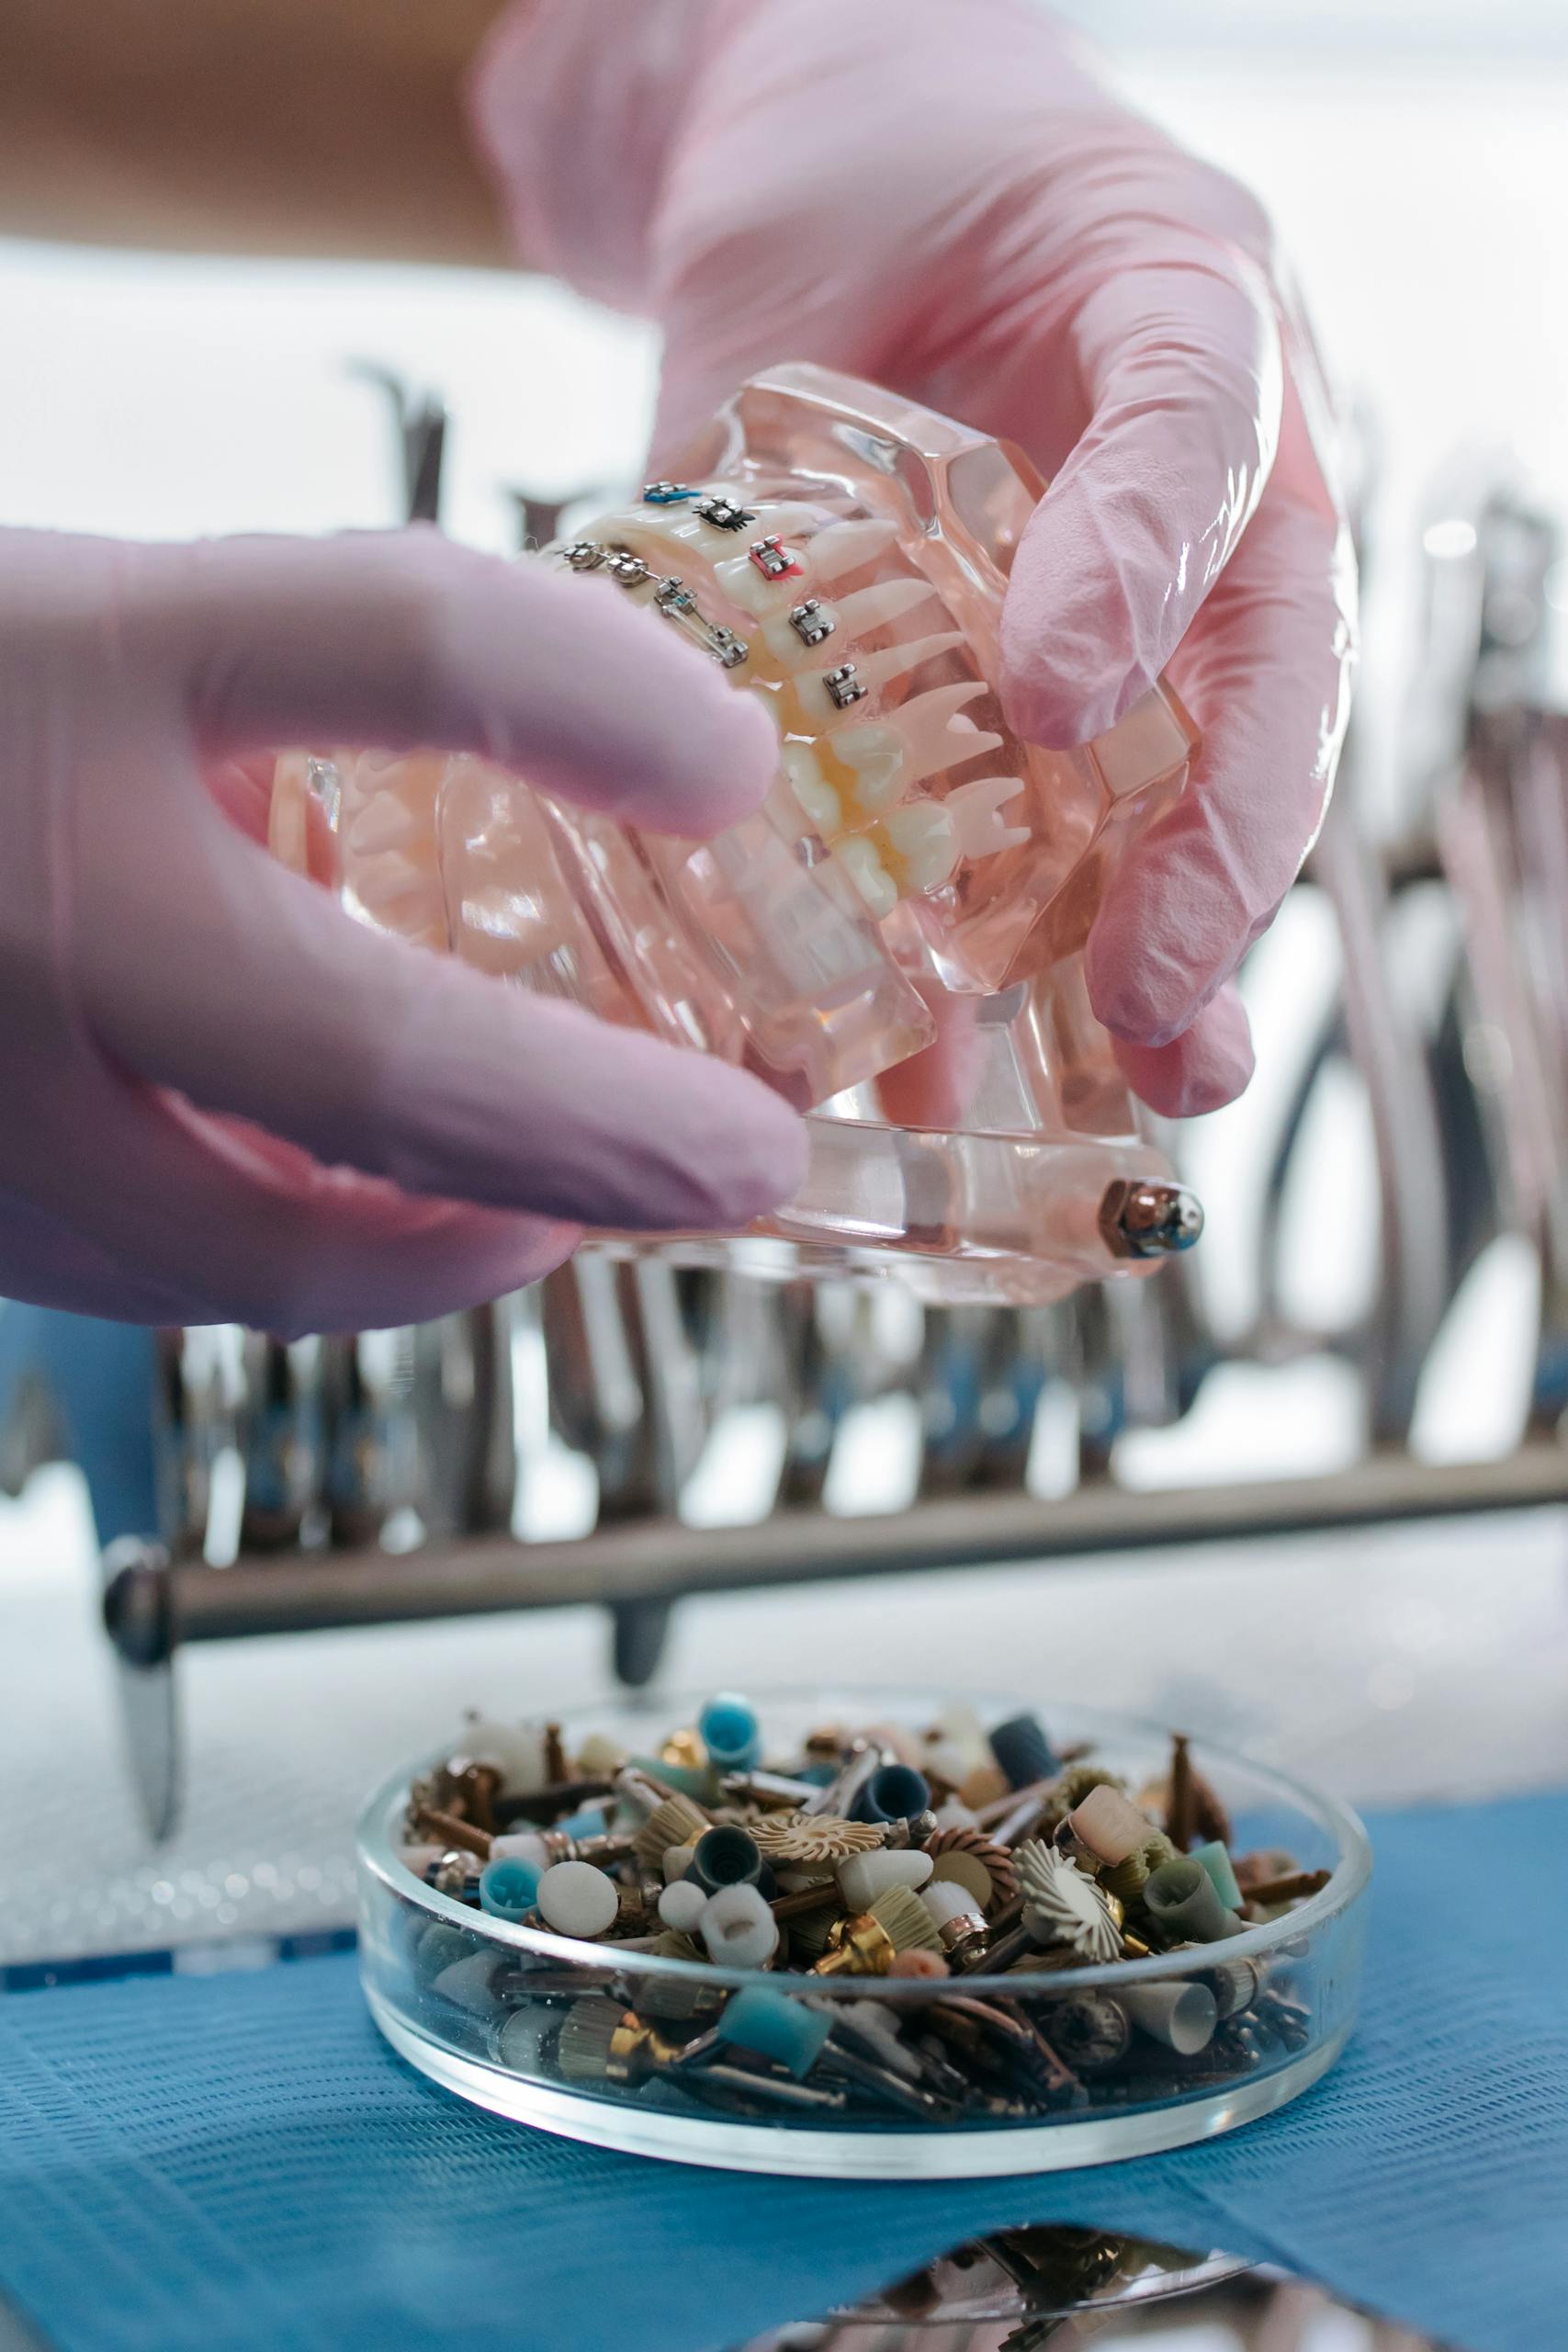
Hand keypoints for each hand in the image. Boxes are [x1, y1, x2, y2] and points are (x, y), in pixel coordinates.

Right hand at [0, 526, 801, 1332]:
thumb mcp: (115, 624)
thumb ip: (320, 682)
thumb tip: (617, 755)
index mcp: (72, 660)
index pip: (396, 649)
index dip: (600, 698)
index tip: (734, 758)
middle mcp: (32, 894)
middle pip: (377, 1056)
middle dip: (605, 1132)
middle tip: (745, 1154)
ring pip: (288, 1250)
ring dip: (486, 1239)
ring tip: (600, 1197)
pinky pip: (197, 1279)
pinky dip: (348, 1263)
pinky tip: (432, 1218)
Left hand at [473, 0, 1354, 1114]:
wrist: (833, 170)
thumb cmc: (863, 175)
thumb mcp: (810, 253)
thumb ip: (789, 444)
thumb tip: (711, 706)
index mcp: (1178, 323)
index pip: (1198, 434)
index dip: (1140, 575)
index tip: (1057, 700)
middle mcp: (1200, 487)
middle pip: (1262, 677)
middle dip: (1217, 850)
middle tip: (1156, 986)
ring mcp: (1149, 594)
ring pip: (1199, 778)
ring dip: (1171, 939)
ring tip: (1154, 1072)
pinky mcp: (1051, 680)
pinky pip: (1059, 826)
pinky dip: (1006, 953)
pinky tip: (953, 1064)